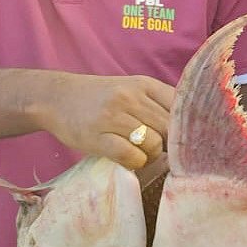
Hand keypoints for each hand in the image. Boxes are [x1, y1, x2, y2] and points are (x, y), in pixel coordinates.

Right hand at [41, 74, 174, 168]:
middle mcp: (130, 96)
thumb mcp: (131, 90)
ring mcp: (112, 116)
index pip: (181, 107)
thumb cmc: (101, 99)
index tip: (186, 140)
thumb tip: (191, 130)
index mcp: (144, 84)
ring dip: (152, 155)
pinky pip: (131, 155)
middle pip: (170, 128)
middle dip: (170, 145)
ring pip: (153, 143)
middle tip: (160, 150)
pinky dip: (135, 162)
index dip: (187, 127)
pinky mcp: (97, 137)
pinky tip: (128, 159)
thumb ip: (158, 104)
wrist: (55, 98)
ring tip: (140, 153)